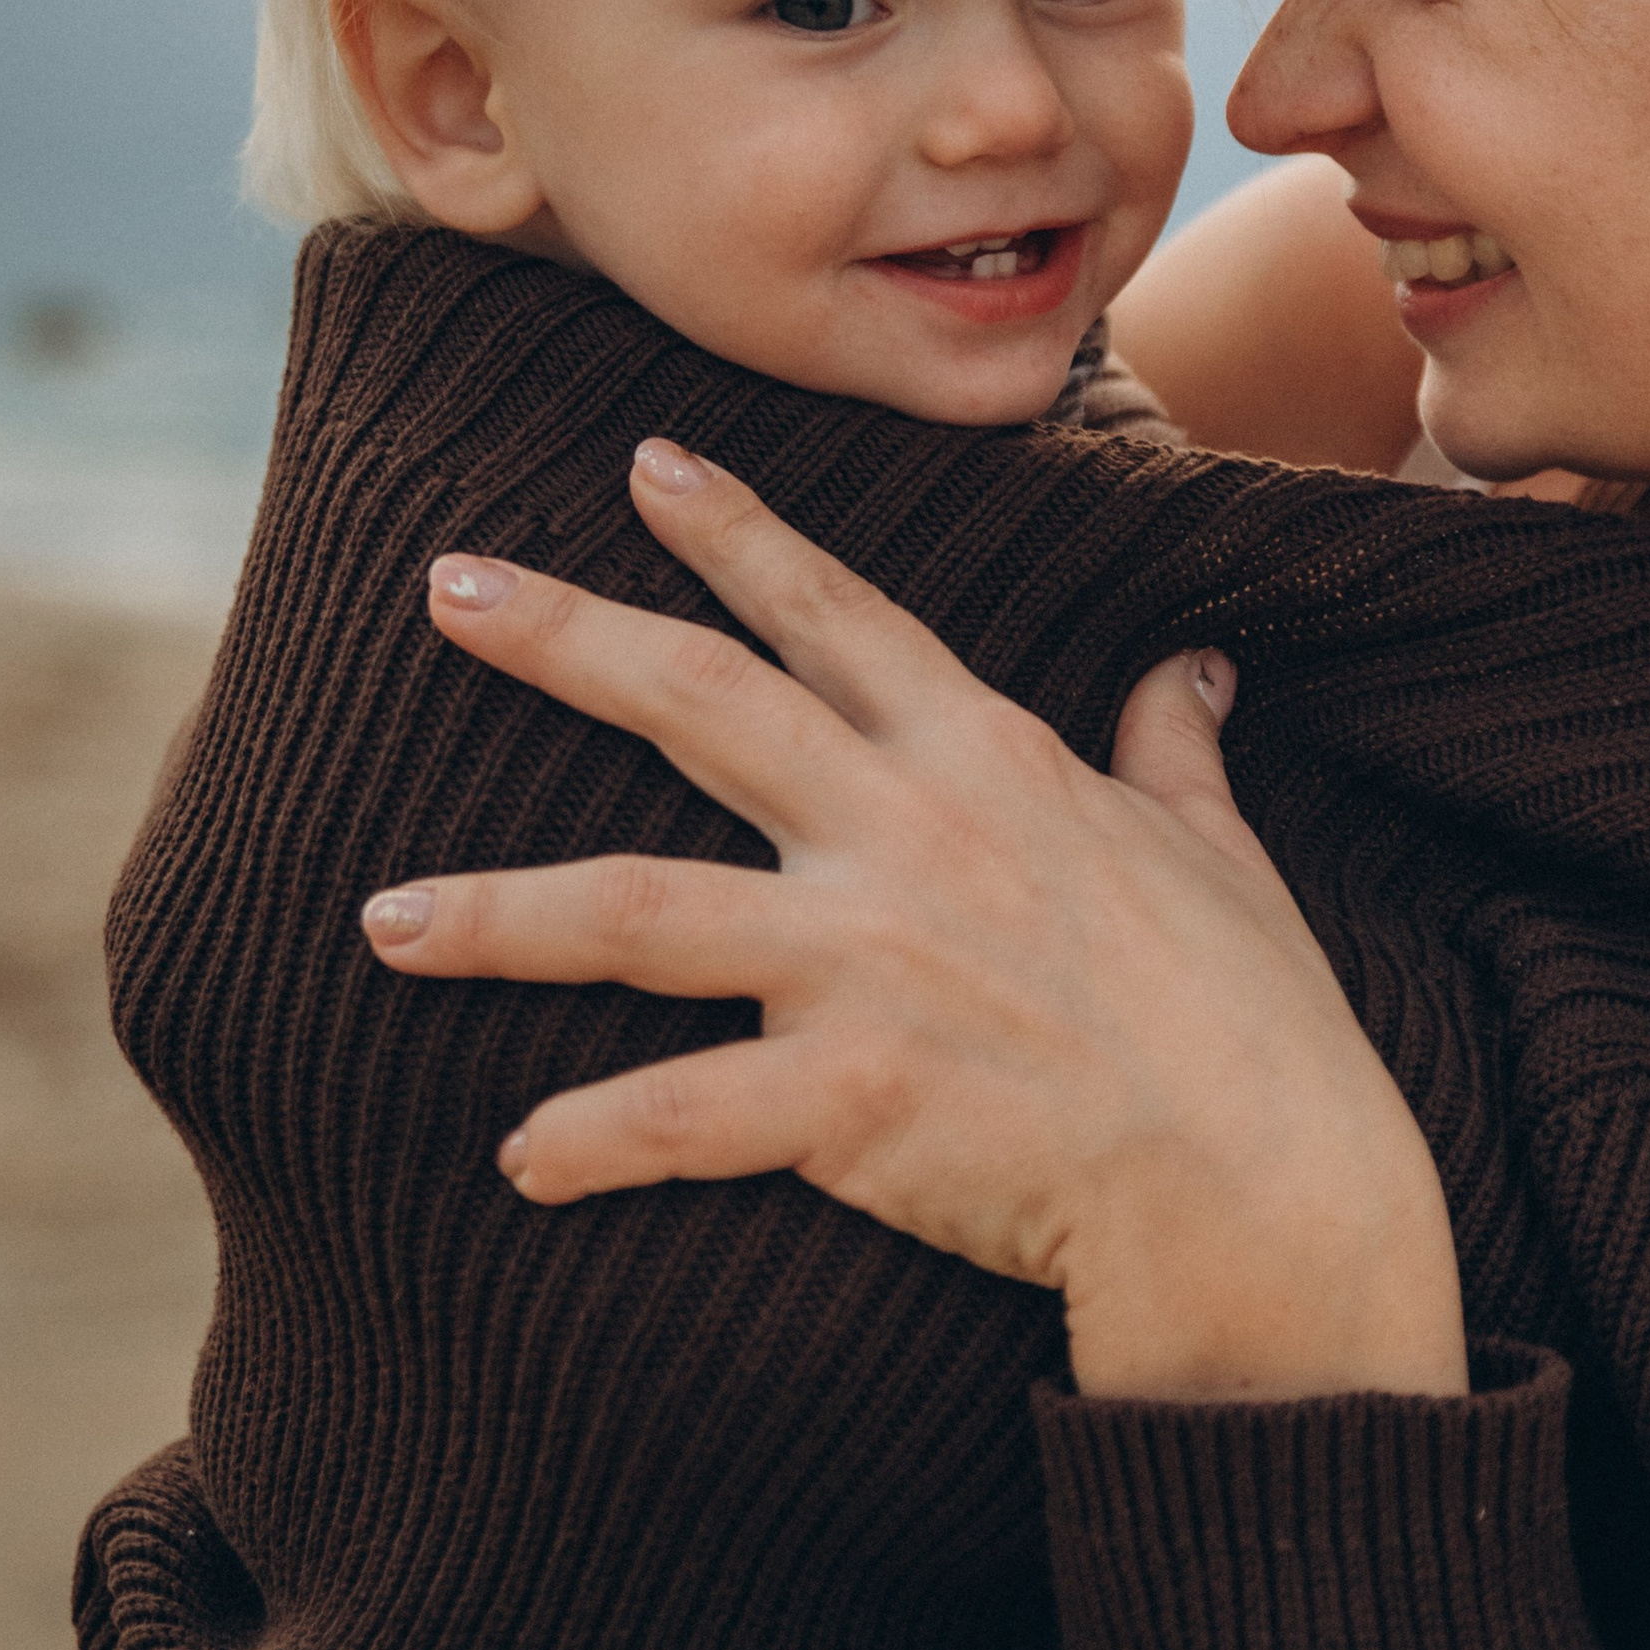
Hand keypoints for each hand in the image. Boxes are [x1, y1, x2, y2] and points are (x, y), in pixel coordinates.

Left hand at [362, 442, 1468, 1405]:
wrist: (1268, 1184)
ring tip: (381, 916)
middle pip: (703, 705)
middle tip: (446, 586)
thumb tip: (1189, 667)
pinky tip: (518, 1160)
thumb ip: (1175, 751)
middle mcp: (910, 834)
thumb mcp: (1221, 854)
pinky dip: (595, 1139)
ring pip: (637, 908)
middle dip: (565, 637)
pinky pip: (685, 1114)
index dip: (737, 535)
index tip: (644, 464)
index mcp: (989, 762)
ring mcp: (869, 962)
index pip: (839, 616)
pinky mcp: (851, 1096)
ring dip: (499, 912)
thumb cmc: (1256, 1022)